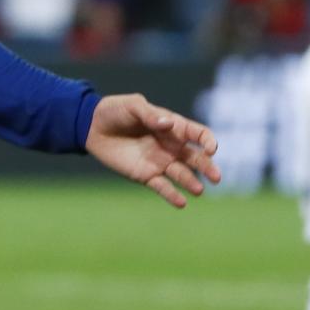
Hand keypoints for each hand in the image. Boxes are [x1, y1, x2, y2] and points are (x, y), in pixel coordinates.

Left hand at [84, 94, 219, 207]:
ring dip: (191, 182)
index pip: (198, 134)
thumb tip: (168, 124)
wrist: (92, 126)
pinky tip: (181, 203)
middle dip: (207, 167)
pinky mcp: (145, 175)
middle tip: (217, 177)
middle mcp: (171, 146)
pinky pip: (162, 187)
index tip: (210, 149)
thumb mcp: (133, 106)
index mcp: (173, 126)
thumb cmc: (115, 110)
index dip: (207, 141)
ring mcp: (160, 162)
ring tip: (198, 190)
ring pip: (182, 174)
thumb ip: (151, 115)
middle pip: (195, 158)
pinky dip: (172, 195)